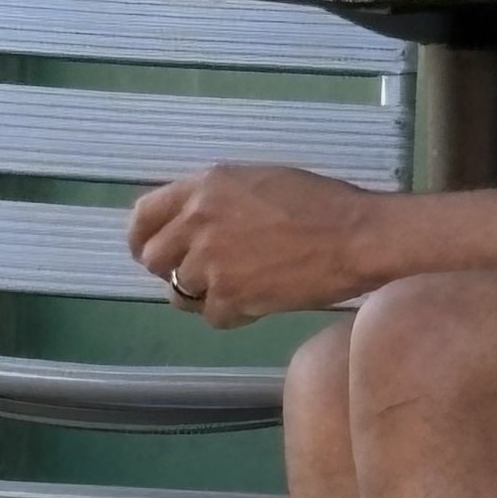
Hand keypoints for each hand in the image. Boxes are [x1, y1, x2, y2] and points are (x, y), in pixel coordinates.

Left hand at [127, 165, 381, 323]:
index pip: (144, 215)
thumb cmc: (319, 201)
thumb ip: (217, 199)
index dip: (141, 237)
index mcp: (204, 187)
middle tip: (200, 275)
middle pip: (154, 259)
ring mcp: (212, 263)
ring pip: (181, 294)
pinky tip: (257, 301)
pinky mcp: (232, 298)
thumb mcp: (258, 181)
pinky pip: (213, 316)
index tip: (148, 251)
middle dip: (172, 270)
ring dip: (202, 296)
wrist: (355, 237)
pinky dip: (232, 314)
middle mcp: (198, 223)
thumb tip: (193, 220)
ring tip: (235, 289)